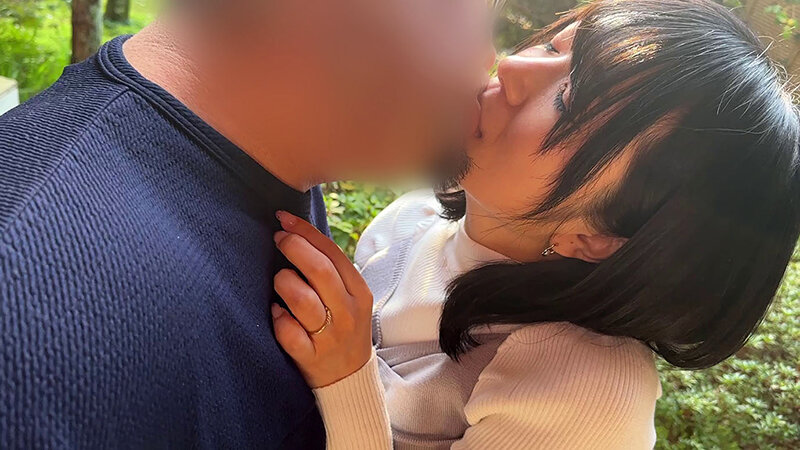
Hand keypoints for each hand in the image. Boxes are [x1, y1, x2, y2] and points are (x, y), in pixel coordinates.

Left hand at [271, 211, 373, 387]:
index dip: (306, 232)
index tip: (283, 219)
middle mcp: (348, 312)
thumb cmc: (342, 328)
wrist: (349, 379)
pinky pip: (288, 333)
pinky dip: (278, 319)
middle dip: (294, 248)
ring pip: (302, 300)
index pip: (332, 253)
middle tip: (278, 240)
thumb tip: (298, 233)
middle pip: (319, 271)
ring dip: (284, 283)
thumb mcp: (349, 298)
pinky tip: (277, 313)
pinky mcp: (312, 358)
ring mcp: (330, 337)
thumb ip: (330, 271)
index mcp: (358, 292)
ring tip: (280, 282)